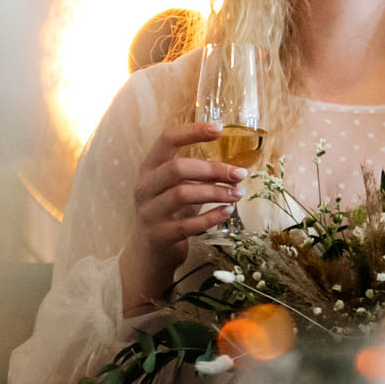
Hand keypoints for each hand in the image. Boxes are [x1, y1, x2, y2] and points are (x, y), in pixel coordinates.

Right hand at [119, 121, 242, 313]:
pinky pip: (189, 225)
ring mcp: (149, 213)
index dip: (191, 131)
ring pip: (183, 195)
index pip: (166, 140)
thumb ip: (198, 176)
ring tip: (238, 194)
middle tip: (240, 174)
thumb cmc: (170, 214)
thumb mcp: (178, 188)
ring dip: (216, 192)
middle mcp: (145, 188)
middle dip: (212, 169)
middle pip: (177, 169)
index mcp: (149, 169)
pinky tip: (228, 212)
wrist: (149, 254)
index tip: (219, 129)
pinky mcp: (159, 236)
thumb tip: (237, 165)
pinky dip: (212, 217)